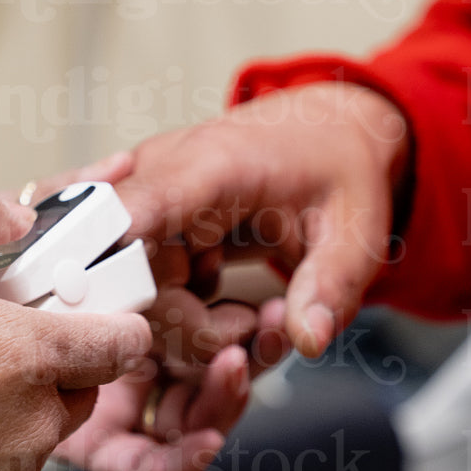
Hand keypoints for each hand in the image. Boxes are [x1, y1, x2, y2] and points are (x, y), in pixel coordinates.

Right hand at [120, 82, 408, 358]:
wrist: (328, 131)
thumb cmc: (338, 168)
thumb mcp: (354, 231)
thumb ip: (329, 286)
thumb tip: (307, 339)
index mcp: (208, 166)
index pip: (124, 219)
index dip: (117, 279)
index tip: (148, 332)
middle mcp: (159, 175)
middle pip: (125, 279)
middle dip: (183, 329)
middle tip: (249, 329)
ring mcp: (146, 197)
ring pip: (129, 290)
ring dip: (183, 324)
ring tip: (245, 316)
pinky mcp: (146, 219)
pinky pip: (139, 283)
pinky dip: (177, 308)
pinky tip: (218, 293)